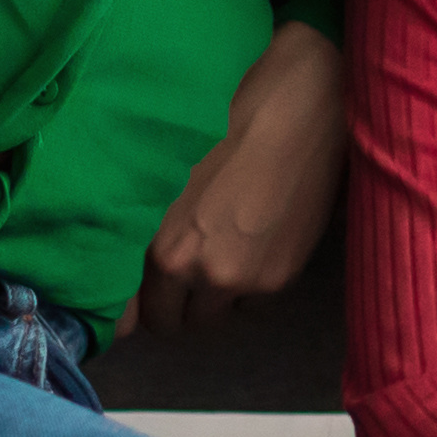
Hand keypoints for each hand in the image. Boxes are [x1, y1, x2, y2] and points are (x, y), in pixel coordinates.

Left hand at [135, 22, 342, 333]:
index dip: (142, 306)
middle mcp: (197, 272)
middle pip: (175, 324)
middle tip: (189, 272)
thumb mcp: (167, 177)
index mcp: (161, 247)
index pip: (138, 316)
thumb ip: (150, 231)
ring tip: (229, 251)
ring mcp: (243, 280)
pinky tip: (261, 243)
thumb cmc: (225, 126)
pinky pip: (256, 304)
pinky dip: (255, 285)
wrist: (299, 112)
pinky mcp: (281, 278)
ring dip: (217, 296)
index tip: (149, 294)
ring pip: (217, 316)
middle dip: (178, 305)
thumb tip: (137, 273)